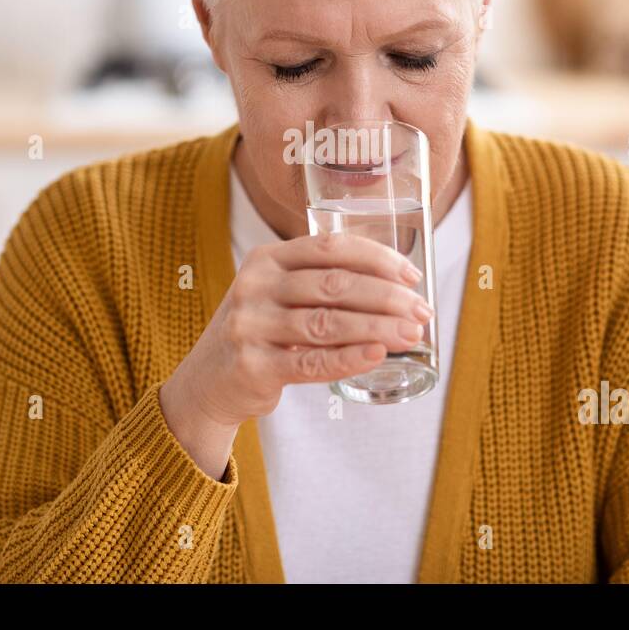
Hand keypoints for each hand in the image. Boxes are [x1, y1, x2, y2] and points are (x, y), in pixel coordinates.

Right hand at [174, 230, 432, 426]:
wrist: (207, 382)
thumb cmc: (260, 333)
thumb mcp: (277, 294)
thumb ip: (320, 283)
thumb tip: (398, 289)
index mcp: (267, 259)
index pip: (331, 248)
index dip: (377, 258)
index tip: (412, 276)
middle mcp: (256, 286)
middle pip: (334, 284)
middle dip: (387, 297)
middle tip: (421, 311)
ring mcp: (251, 325)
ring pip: (328, 322)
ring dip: (378, 328)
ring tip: (412, 335)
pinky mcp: (253, 365)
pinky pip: (311, 361)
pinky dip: (349, 358)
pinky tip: (377, 355)